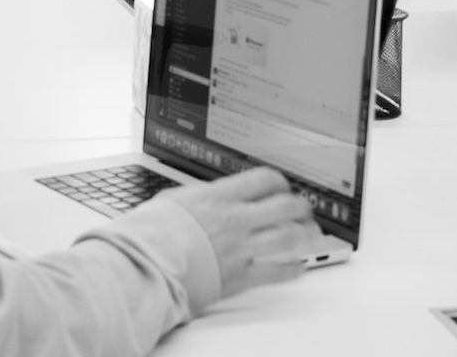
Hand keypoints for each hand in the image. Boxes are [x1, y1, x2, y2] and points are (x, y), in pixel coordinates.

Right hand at [158, 168, 321, 295]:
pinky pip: (275, 272)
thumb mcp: (174, 199)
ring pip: (288, 236)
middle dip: (301, 206)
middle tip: (305, 208)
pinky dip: (292, 270)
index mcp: (221, 197)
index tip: (283, 186)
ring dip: (305, 234)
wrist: (144, 265)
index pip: (264, 179)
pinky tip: (299, 267)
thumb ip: (199, 195)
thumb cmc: (153, 233)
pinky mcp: (238, 277)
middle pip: (284, 206)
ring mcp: (240, 248)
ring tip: (311, 234)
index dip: (280, 181)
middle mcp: (236, 219)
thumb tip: (204, 194)